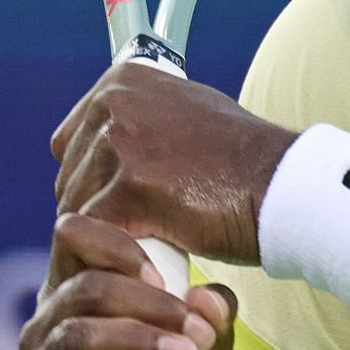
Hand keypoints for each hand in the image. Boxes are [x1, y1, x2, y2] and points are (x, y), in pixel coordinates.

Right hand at [21, 213, 236, 349]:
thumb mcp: (208, 342)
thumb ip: (213, 316)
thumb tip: (208, 300)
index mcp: (79, 283)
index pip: (74, 236)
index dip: (117, 247)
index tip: (164, 276)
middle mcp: (51, 319)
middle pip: (84, 288)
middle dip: (145, 302)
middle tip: (196, 328)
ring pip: (74, 337)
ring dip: (134, 343)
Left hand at [52, 62, 296, 263]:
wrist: (280, 183)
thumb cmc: (241, 159)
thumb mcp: (187, 112)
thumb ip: (143, 119)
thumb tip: (109, 139)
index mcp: (123, 81)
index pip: (70, 142)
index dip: (91, 178)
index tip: (118, 201)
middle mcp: (114, 103)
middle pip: (70, 177)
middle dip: (96, 210)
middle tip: (131, 235)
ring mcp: (119, 144)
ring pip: (78, 209)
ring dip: (103, 238)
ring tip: (137, 254)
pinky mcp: (128, 189)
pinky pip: (96, 235)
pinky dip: (113, 257)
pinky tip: (139, 267)